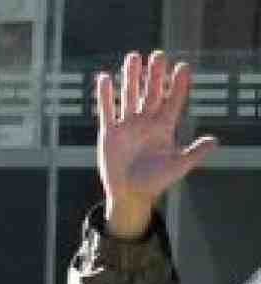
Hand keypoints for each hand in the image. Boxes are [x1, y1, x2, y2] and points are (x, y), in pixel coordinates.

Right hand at [97, 51, 217, 240]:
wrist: (129, 193)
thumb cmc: (156, 182)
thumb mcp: (178, 167)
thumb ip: (194, 153)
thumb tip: (214, 141)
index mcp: (164, 127)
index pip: (173, 101)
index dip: (178, 85)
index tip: (182, 67)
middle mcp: (146, 122)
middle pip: (151, 92)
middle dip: (155, 74)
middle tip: (158, 55)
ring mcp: (127, 125)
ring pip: (129, 96)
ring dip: (131, 77)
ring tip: (133, 57)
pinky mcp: (109, 132)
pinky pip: (107, 110)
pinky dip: (105, 95)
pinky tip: (105, 79)